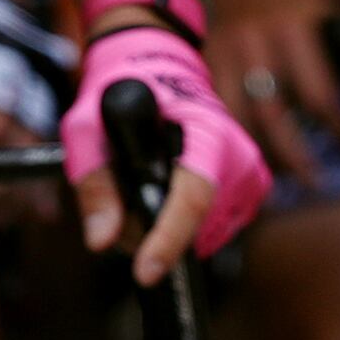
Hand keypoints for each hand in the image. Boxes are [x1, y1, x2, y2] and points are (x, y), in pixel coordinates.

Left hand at [66, 21, 266, 283]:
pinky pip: (212, 231)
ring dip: (163, 231)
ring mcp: (250, 177)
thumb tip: (100, 240)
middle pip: (195, 227)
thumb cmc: (124, 91)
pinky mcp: (251, 192)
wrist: (161, 67)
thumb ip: (94, 183)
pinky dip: (182, 226)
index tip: (144, 273)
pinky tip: (163, 194)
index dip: (169, 238)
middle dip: (148, 231)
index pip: (194, 195)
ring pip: (202, 237)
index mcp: (207, 131)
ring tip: (138, 190)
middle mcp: (240, 156)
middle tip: (116, 202)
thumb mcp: (88, 127)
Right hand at [210, 0, 339, 188]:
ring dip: (255, 154)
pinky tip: (235, 158)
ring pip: (237, 119)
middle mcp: (257, 45)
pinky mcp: (205, 59)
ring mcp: (225, 54)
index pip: (316, 91)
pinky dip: (224, 135)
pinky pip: (213, 108)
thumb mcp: (326, 2)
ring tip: (274, 183)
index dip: (333, 124)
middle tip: (311, 183)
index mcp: (293, 30)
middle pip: (272, 116)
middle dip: (292, 156)